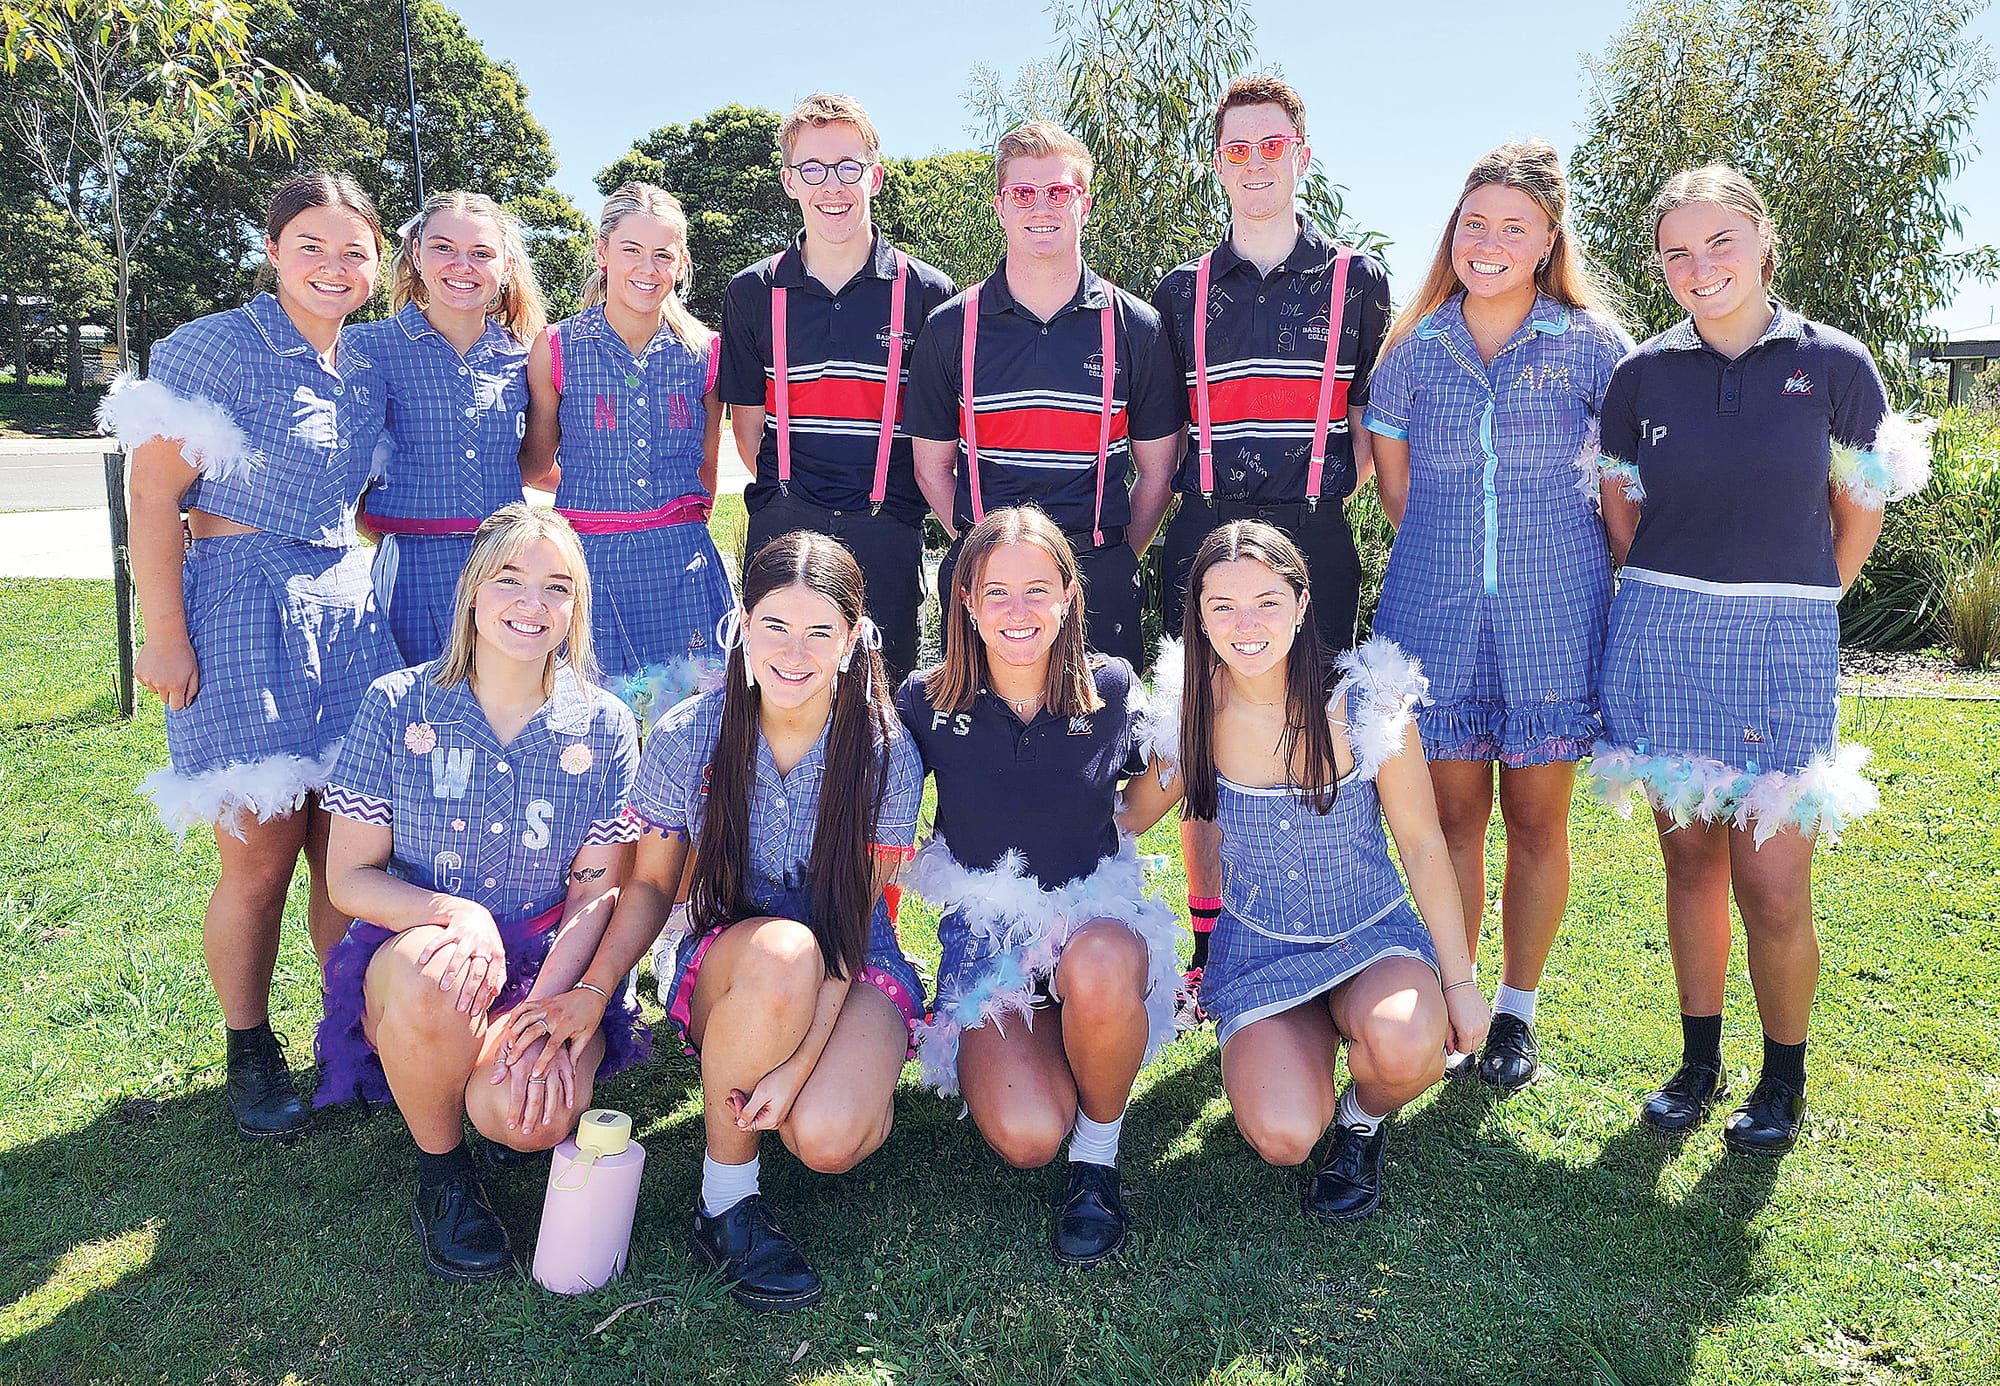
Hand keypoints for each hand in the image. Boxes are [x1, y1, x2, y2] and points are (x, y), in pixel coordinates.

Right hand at [135, 635, 199, 710]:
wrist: (165, 635)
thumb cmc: (183, 653)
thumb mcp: (194, 671)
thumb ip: (192, 689)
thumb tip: (186, 704)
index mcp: (176, 686)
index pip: (175, 707)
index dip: (178, 702)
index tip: (180, 696)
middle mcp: (161, 685)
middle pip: (164, 700)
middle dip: (170, 692)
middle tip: (174, 677)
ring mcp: (148, 679)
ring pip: (154, 691)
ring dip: (159, 684)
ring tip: (165, 669)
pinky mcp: (139, 673)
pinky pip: (145, 682)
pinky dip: (149, 677)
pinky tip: (155, 665)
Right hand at [414, 899, 506, 1014]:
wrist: (473, 914)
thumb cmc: (485, 941)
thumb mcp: (495, 954)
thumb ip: (498, 972)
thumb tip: (495, 994)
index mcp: (496, 953)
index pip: (490, 979)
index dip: (482, 996)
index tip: (473, 1013)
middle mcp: (483, 945)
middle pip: (477, 971)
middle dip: (468, 991)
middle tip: (459, 1008)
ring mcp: (468, 936)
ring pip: (460, 956)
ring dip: (452, 972)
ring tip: (443, 988)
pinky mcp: (454, 928)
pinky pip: (441, 939)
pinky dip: (431, 949)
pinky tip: (422, 961)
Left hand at [491, 1033, 575, 1133]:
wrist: (545, 1015)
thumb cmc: (522, 1032)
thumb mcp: (506, 1044)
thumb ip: (500, 1063)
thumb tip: (494, 1081)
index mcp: (523, 1065)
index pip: (518, 1094)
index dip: (515, 1111)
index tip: (512, 1125)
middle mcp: (539, 1066)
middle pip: (535, 1097)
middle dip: (530, 1116)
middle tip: (526, 1131)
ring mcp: (555, 1065)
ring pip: (553, 1092)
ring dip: (550, 1110)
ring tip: (545, 1124)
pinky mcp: (566, 1061)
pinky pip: (570, 1080)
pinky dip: (570, 1094)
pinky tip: (567, 1106)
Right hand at [502, 985, 608, 1079]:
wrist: (592, 993)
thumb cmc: (590, 1017)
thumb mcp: (586, 1036)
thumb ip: (575, 1054)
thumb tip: (571, 1075)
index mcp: (567, 1026)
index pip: (552, 1046)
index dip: (543, 1061)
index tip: (535, 1074)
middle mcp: (554, 1015)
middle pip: (532, 1032)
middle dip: (520, 1048)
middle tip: (510, 1062)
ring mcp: (547, 1007)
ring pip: (525, 1018)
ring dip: (514, 1032)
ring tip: (507, 1046)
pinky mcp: (543, 1001)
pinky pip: (525, 1007)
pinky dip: (515, 1016)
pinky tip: (509, 1027)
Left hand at [730, 1062, 805, 1132]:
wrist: (797, 1068)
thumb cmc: (781, 1079)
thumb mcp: (761, 1094)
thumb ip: (749, 1111)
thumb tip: (739, 1124)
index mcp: (770, 1120)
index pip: (746, 1124)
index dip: (737, 1111)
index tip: (733, 1096)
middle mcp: (774, 1121)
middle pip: (750, 1121)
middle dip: (738, 1107)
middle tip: (732, 1093)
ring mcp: (776, 1115)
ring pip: (754, 1115)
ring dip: (744, 1104)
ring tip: (736, 1093)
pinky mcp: (777, 1109)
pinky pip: (760, 1110)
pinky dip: (751, 1103)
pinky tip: (746, 1095)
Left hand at [1444, 983, 1491, 1058]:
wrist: (1459, 984)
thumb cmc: (1450, 1001)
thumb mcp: (1447, 1023)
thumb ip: (1449, 1039)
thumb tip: (1451, 1051)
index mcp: (1467, 1032)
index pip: (1464, 1050)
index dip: (1458, 1046)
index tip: (1454, 1039)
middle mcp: (1478, 1029)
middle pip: (1474, 1047)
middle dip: (1465, 1043)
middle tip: (1457, 1033)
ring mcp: (1485, 1023)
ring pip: (1480, 1039)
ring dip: (1473, 1037)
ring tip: (1463, 1026)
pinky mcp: (1488, 1016)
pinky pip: (1485, 1030)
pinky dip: (1478, 1029)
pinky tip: (1469, 1021)